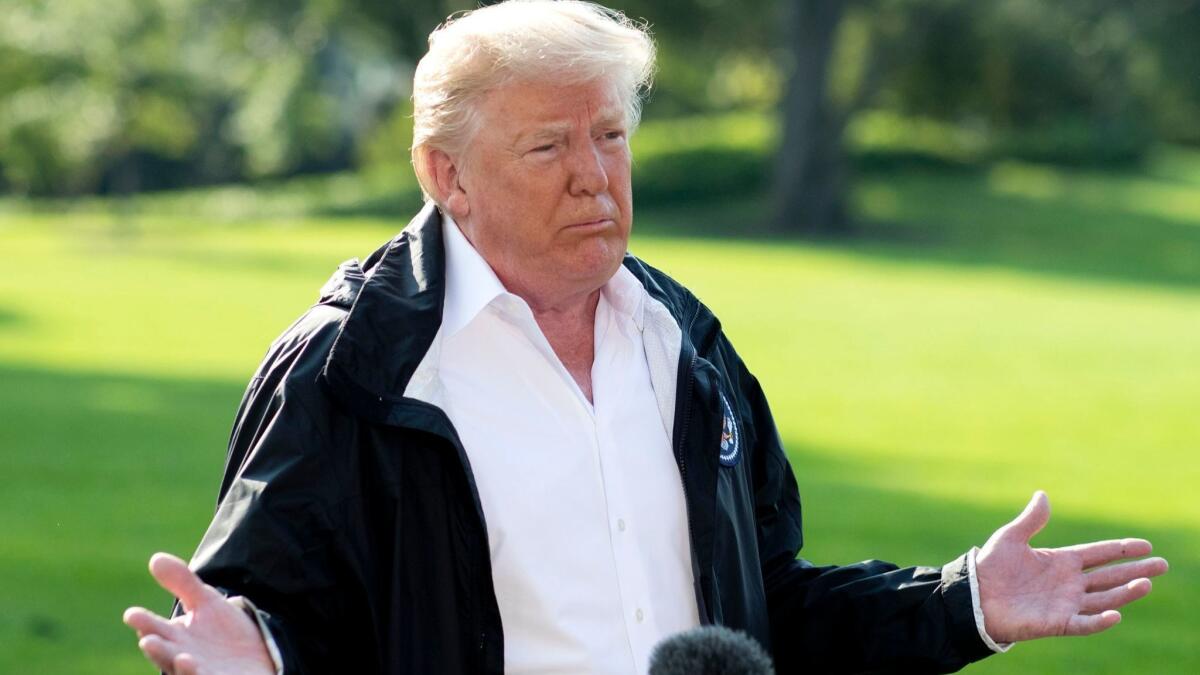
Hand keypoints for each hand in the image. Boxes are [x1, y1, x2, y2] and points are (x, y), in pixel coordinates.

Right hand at [123, 552, 275, 674]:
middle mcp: (183, 657)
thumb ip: (183, 582)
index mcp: (176, 637)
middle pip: (165, 654)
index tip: (132, 614)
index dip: (144, 622)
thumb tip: (155, 558)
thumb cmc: (225, 631)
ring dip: (179, 667)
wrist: (259, 655)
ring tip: (180, 657)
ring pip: (183, 673)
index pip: (155, 629)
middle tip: (148, 639)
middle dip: (157, 649)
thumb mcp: (207, 602)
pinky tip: (198, 667)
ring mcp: (199, 673)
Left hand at [976, 491, 1168, 642]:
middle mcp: (1069, 583)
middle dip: (1135, 571)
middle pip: (1109, 576)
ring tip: (1146, 583)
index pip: (1099, 554)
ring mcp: (1065, 604)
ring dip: (1125, 593)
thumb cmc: (991, 567)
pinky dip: (1100, 620)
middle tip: (1161, 564)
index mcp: (1061, 561)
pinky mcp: (1056, 623)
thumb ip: (1031, 520)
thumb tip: (1043, 495)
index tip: (1145, 545)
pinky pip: (1084, 623)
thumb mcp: (1011, 538)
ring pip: (1103, 599)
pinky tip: (1116, 613)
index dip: (1121, 549)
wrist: (973, 596)